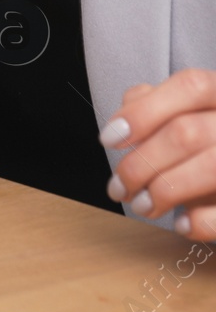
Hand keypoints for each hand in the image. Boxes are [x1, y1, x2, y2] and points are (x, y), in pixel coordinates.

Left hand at [102, 69, 215, 238]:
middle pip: (187, 133)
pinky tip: (181, 224)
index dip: (143, 112)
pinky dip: (202, 221)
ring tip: (141, 205)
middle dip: (141, 164)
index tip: (107, 139)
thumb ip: (156, 103)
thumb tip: (126, 114)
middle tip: (118, 187)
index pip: (189, 87)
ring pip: (210, 168)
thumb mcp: (187, 113)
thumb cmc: (207, 142)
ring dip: (164, 191)